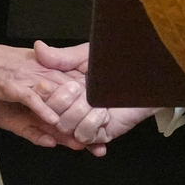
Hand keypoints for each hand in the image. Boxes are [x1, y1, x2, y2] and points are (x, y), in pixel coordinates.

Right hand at [0, 44, 88, 150]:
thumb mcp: (24, 93)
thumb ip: (40, 111)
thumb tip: (54, 133)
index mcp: (50, 73)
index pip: (74, 93)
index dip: (87, 113)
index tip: (99, 132)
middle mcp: (43, 75)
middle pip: (69, 100)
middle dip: (83, 123)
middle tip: (96, 143)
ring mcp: (29, 78)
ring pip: (54, 101)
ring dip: (68, 120)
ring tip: (81, 139)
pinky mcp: (13, 84)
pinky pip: (31, 98)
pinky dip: (43, 109)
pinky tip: (54, 121)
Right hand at [27, 42, 152, 154]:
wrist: (146, 76)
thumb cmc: (119, 63)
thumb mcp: (88, 56)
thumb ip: (63, 56)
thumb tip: (38, 48)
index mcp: (66, 89)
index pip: (44, 99)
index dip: (43, 94)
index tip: (44, 85)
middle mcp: (73, 107)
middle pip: (51, 117)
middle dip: (61, 103)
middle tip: (77, 88)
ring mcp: (87, 121)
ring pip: (66, 128)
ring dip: (78, 113)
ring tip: (94, 101)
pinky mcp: (101, 133)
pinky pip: (85, 135)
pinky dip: (91, 124)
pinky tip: (103, 112)